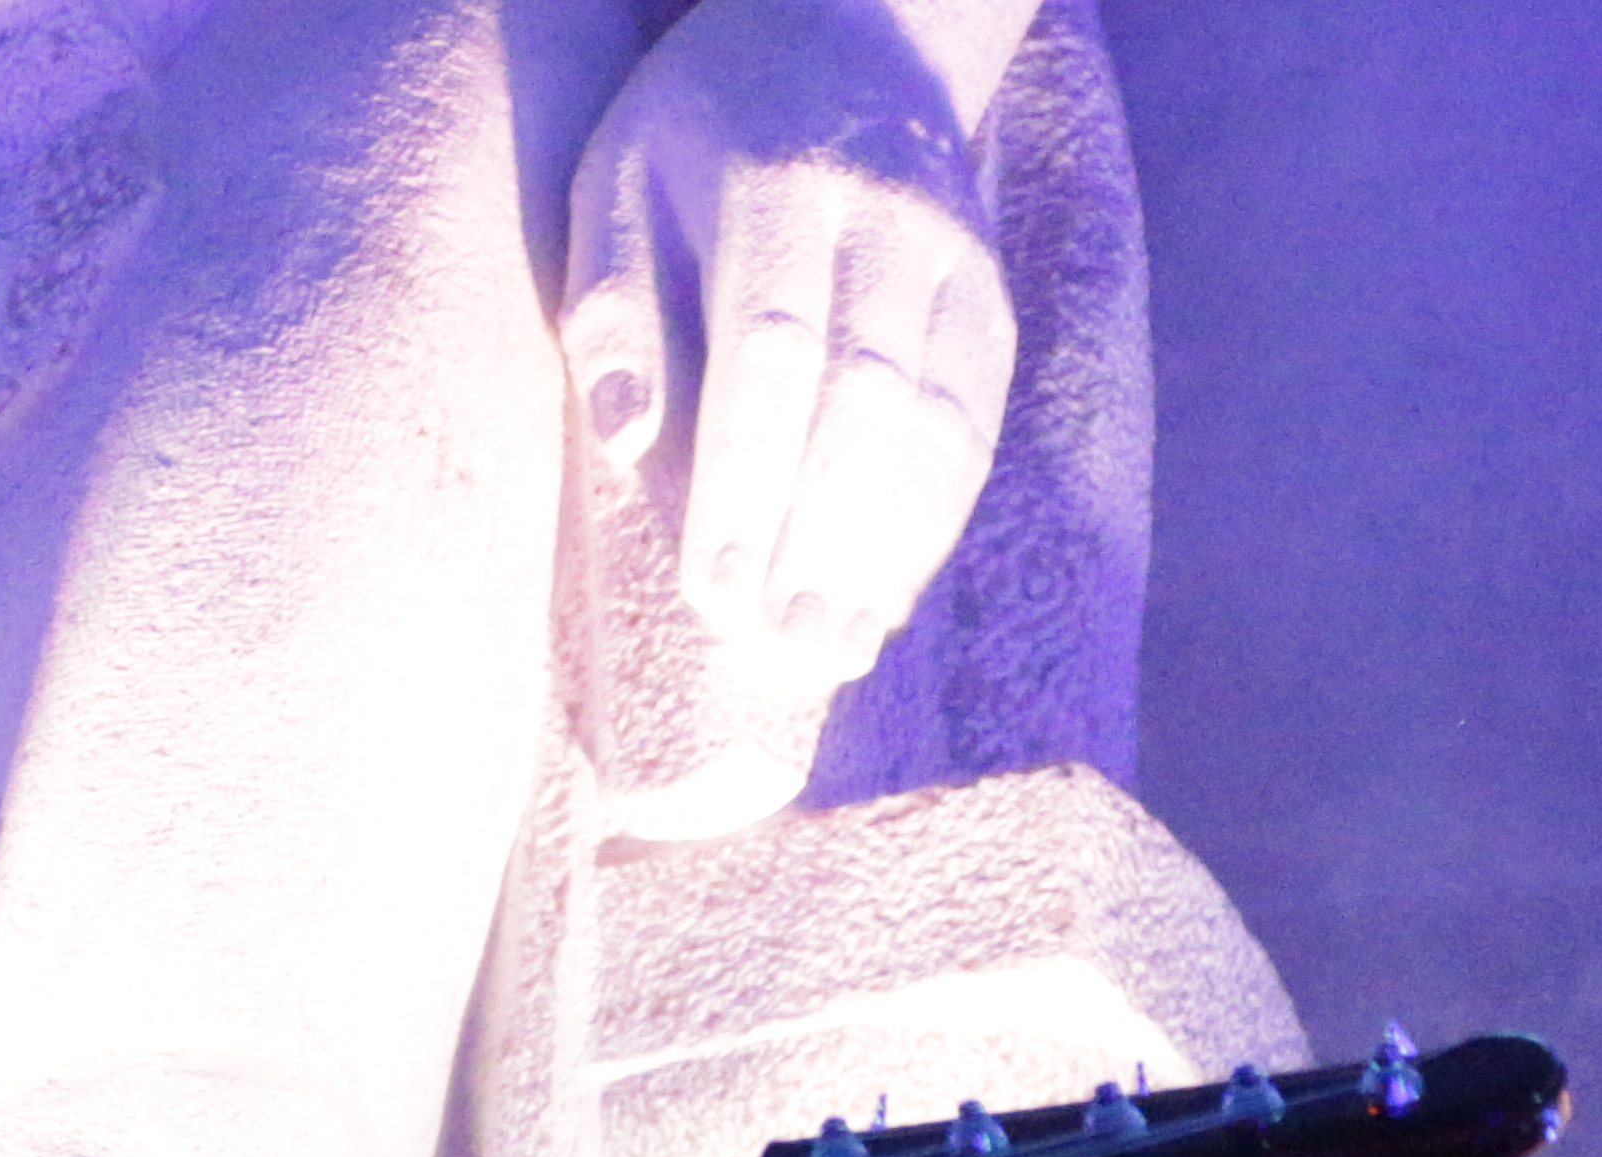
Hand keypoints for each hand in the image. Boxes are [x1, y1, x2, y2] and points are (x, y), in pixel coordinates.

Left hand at [564, 0, 1024, 692]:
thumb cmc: (697, 134)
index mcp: (775, 190)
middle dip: (822, 537)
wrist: (856, 31)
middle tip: (784, 648)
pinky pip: (975, 419)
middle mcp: (886, 222)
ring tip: (838, 649)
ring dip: (888, 547)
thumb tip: (624, 439)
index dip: (745, 480)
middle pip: (865, 400)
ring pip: (936, 418)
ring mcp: (954, 259)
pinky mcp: (988, 296)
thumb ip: (613, 310)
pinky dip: (934, 517)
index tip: (712, 589)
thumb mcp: (617, 183)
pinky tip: (889, 596)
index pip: (769, 354)